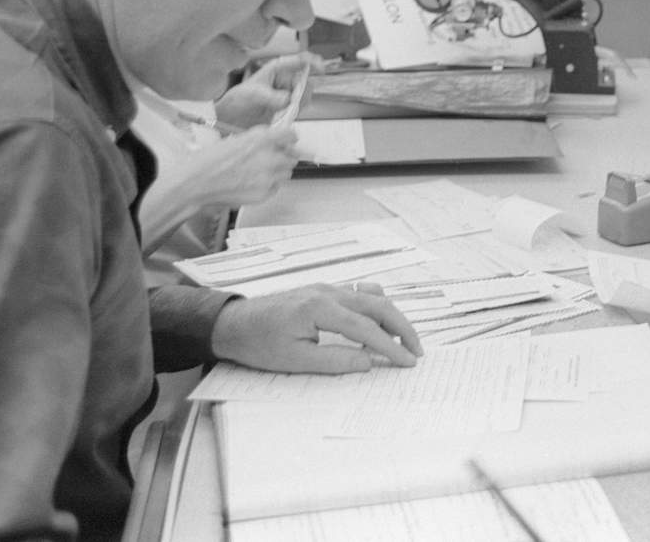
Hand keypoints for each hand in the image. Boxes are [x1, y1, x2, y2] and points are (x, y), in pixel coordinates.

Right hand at [173, 125, 301, 210]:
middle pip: (292, 156)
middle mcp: (269, 157)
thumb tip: (274, 142)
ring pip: (286, 173)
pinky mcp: (265, 193)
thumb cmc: (209, 161)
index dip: (288, 138)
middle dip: (283, 157)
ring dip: (277, 172)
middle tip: (271, 159)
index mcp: (260, 138)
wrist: (196, 184)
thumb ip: (259, 140)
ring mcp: (268, 177)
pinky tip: (252, 183)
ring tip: (258, 172)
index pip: (291, 135)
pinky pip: (276, 187)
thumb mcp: (236, 140)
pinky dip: (269, 185)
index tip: (287, 141)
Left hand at [211, 282, 423, 372]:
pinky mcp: (323, 291)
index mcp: (321, 308)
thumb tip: (369, 362)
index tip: (408, 362)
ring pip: (372, 296)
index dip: (391, 347)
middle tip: (416, 351)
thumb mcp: (295, 360)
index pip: (367, 328)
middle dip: (402, 328)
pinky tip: (380, 319)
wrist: (234, 324)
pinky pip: (358, 293)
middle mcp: (328, 292)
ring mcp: (327, 288)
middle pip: (378, 305)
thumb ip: (336, 360)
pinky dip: (376, 305)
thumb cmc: (259, 344)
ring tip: (403, 339)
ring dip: (392, 316)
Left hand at [215, 52, 328, 128]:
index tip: (320, 67)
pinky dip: (296, 112)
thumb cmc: (239, 99)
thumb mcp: (253, 94)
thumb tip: (287, 99)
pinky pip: (299, 108)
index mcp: (277, 69)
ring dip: (300, 103)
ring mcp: (287, 94)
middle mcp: (285, 80)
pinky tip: (285, 115)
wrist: (232, 117)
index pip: (298, 60)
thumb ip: (270, 96)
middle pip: (305, 81)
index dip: (311, 61)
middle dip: (304, 90)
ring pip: (304, 96)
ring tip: (286, 110)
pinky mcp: (288, 108)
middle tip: (296, 99)